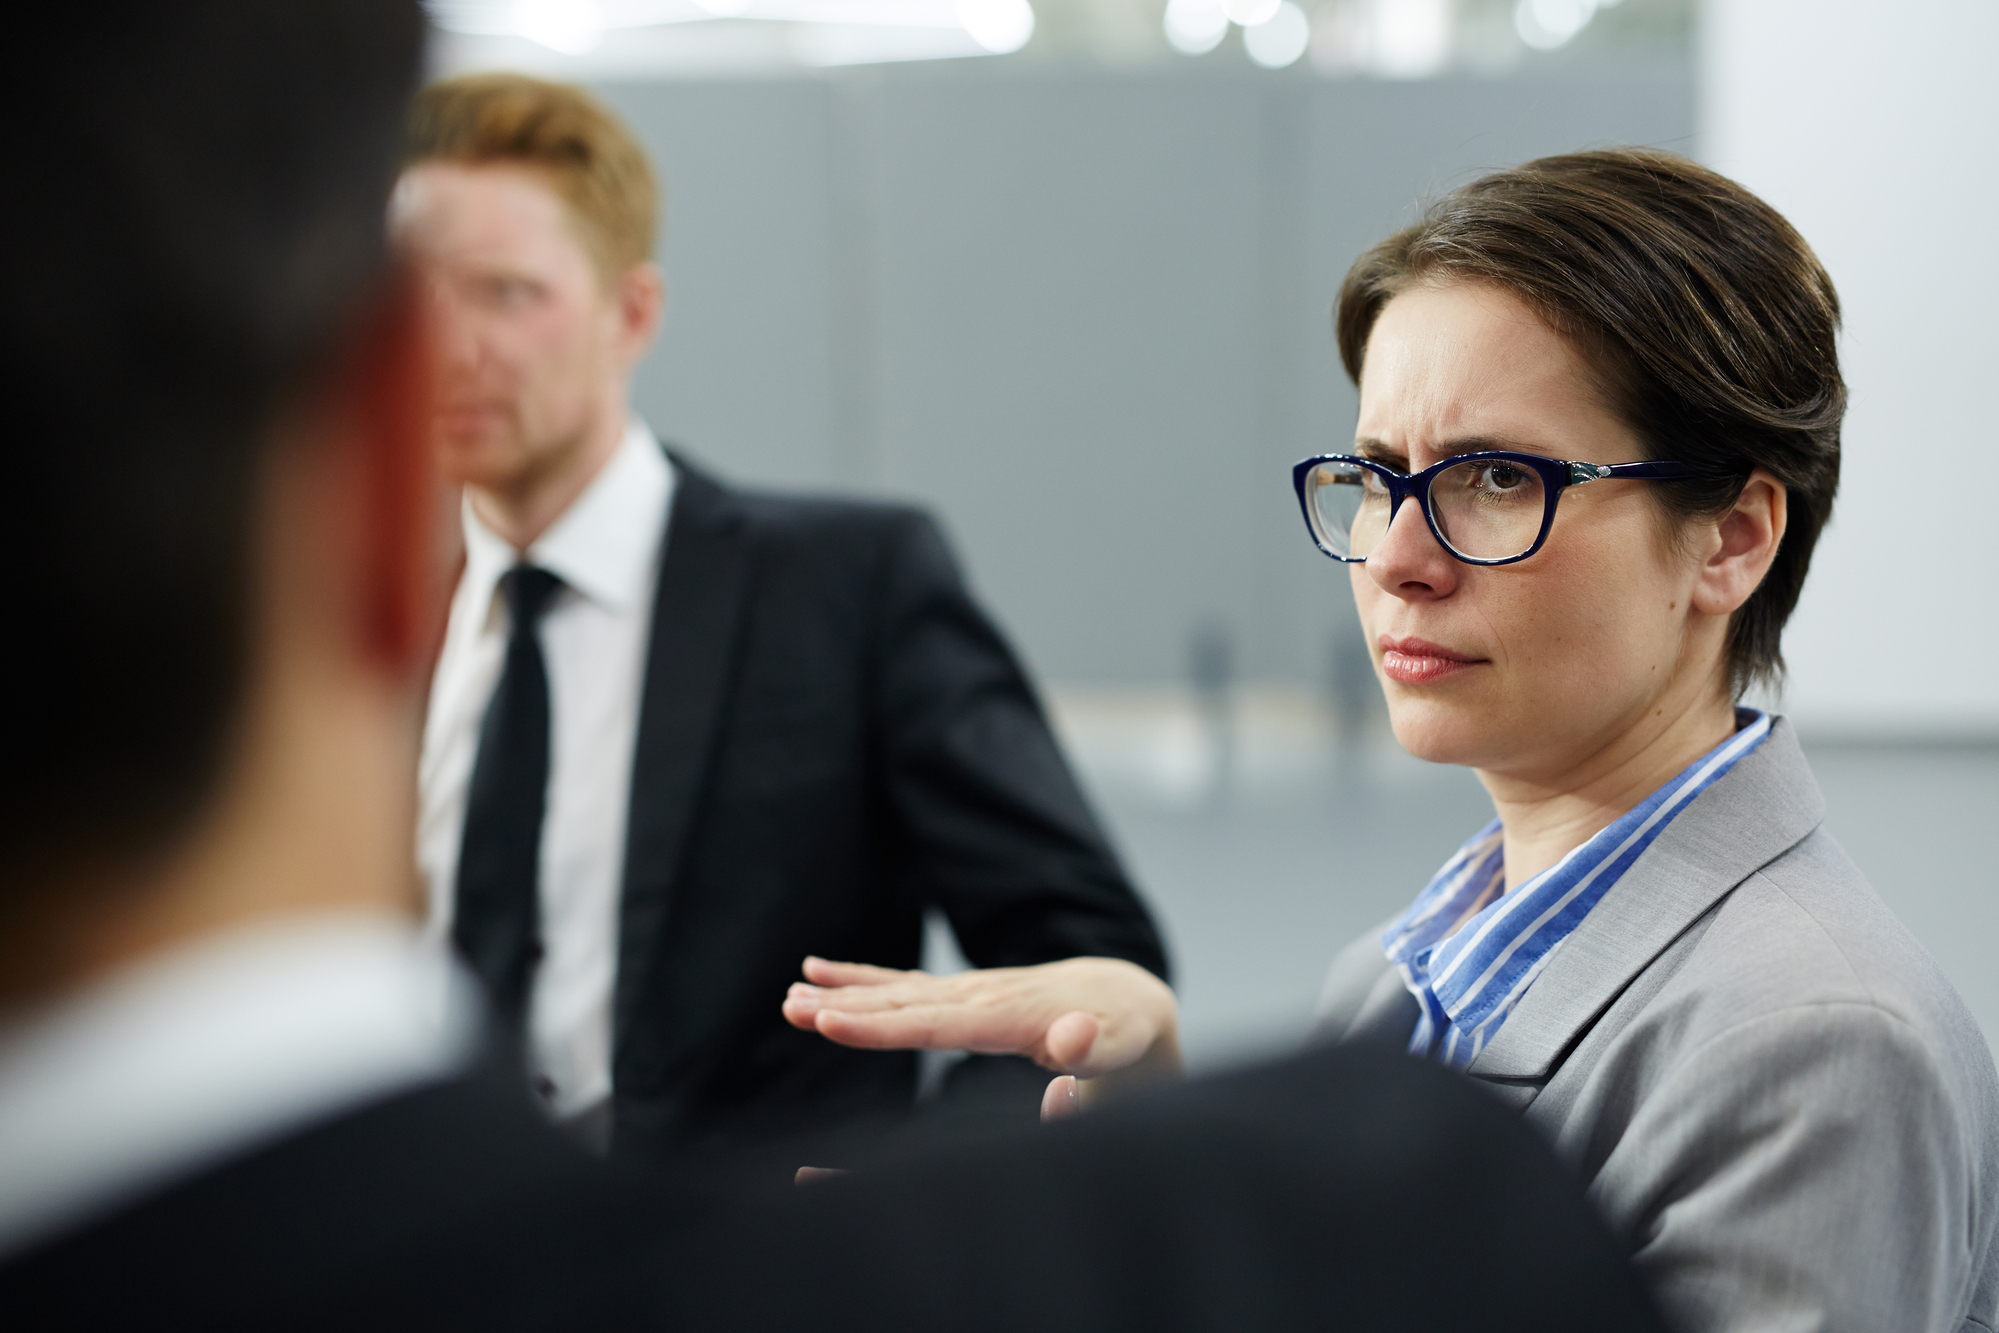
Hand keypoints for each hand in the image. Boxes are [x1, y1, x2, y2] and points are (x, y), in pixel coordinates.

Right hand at [782, 956, 1180, 1085]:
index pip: (935, 1025)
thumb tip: (1070, 1042)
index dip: (881, 1028)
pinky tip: (820, 969)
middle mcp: (983, 995)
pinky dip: (863, 976)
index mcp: (1013, 1017)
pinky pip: (905, 983)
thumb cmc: (1122, 1032)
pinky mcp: (963, 991)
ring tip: (791, 992)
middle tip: (790, 1007)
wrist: (1125, 995)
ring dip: (844, 991)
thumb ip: (1093, 1049)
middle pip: (904, 1002)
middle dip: (846, 1006)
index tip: (830, 1022)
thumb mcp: (1121, 1046)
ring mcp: (969, 989)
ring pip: (897, 989)